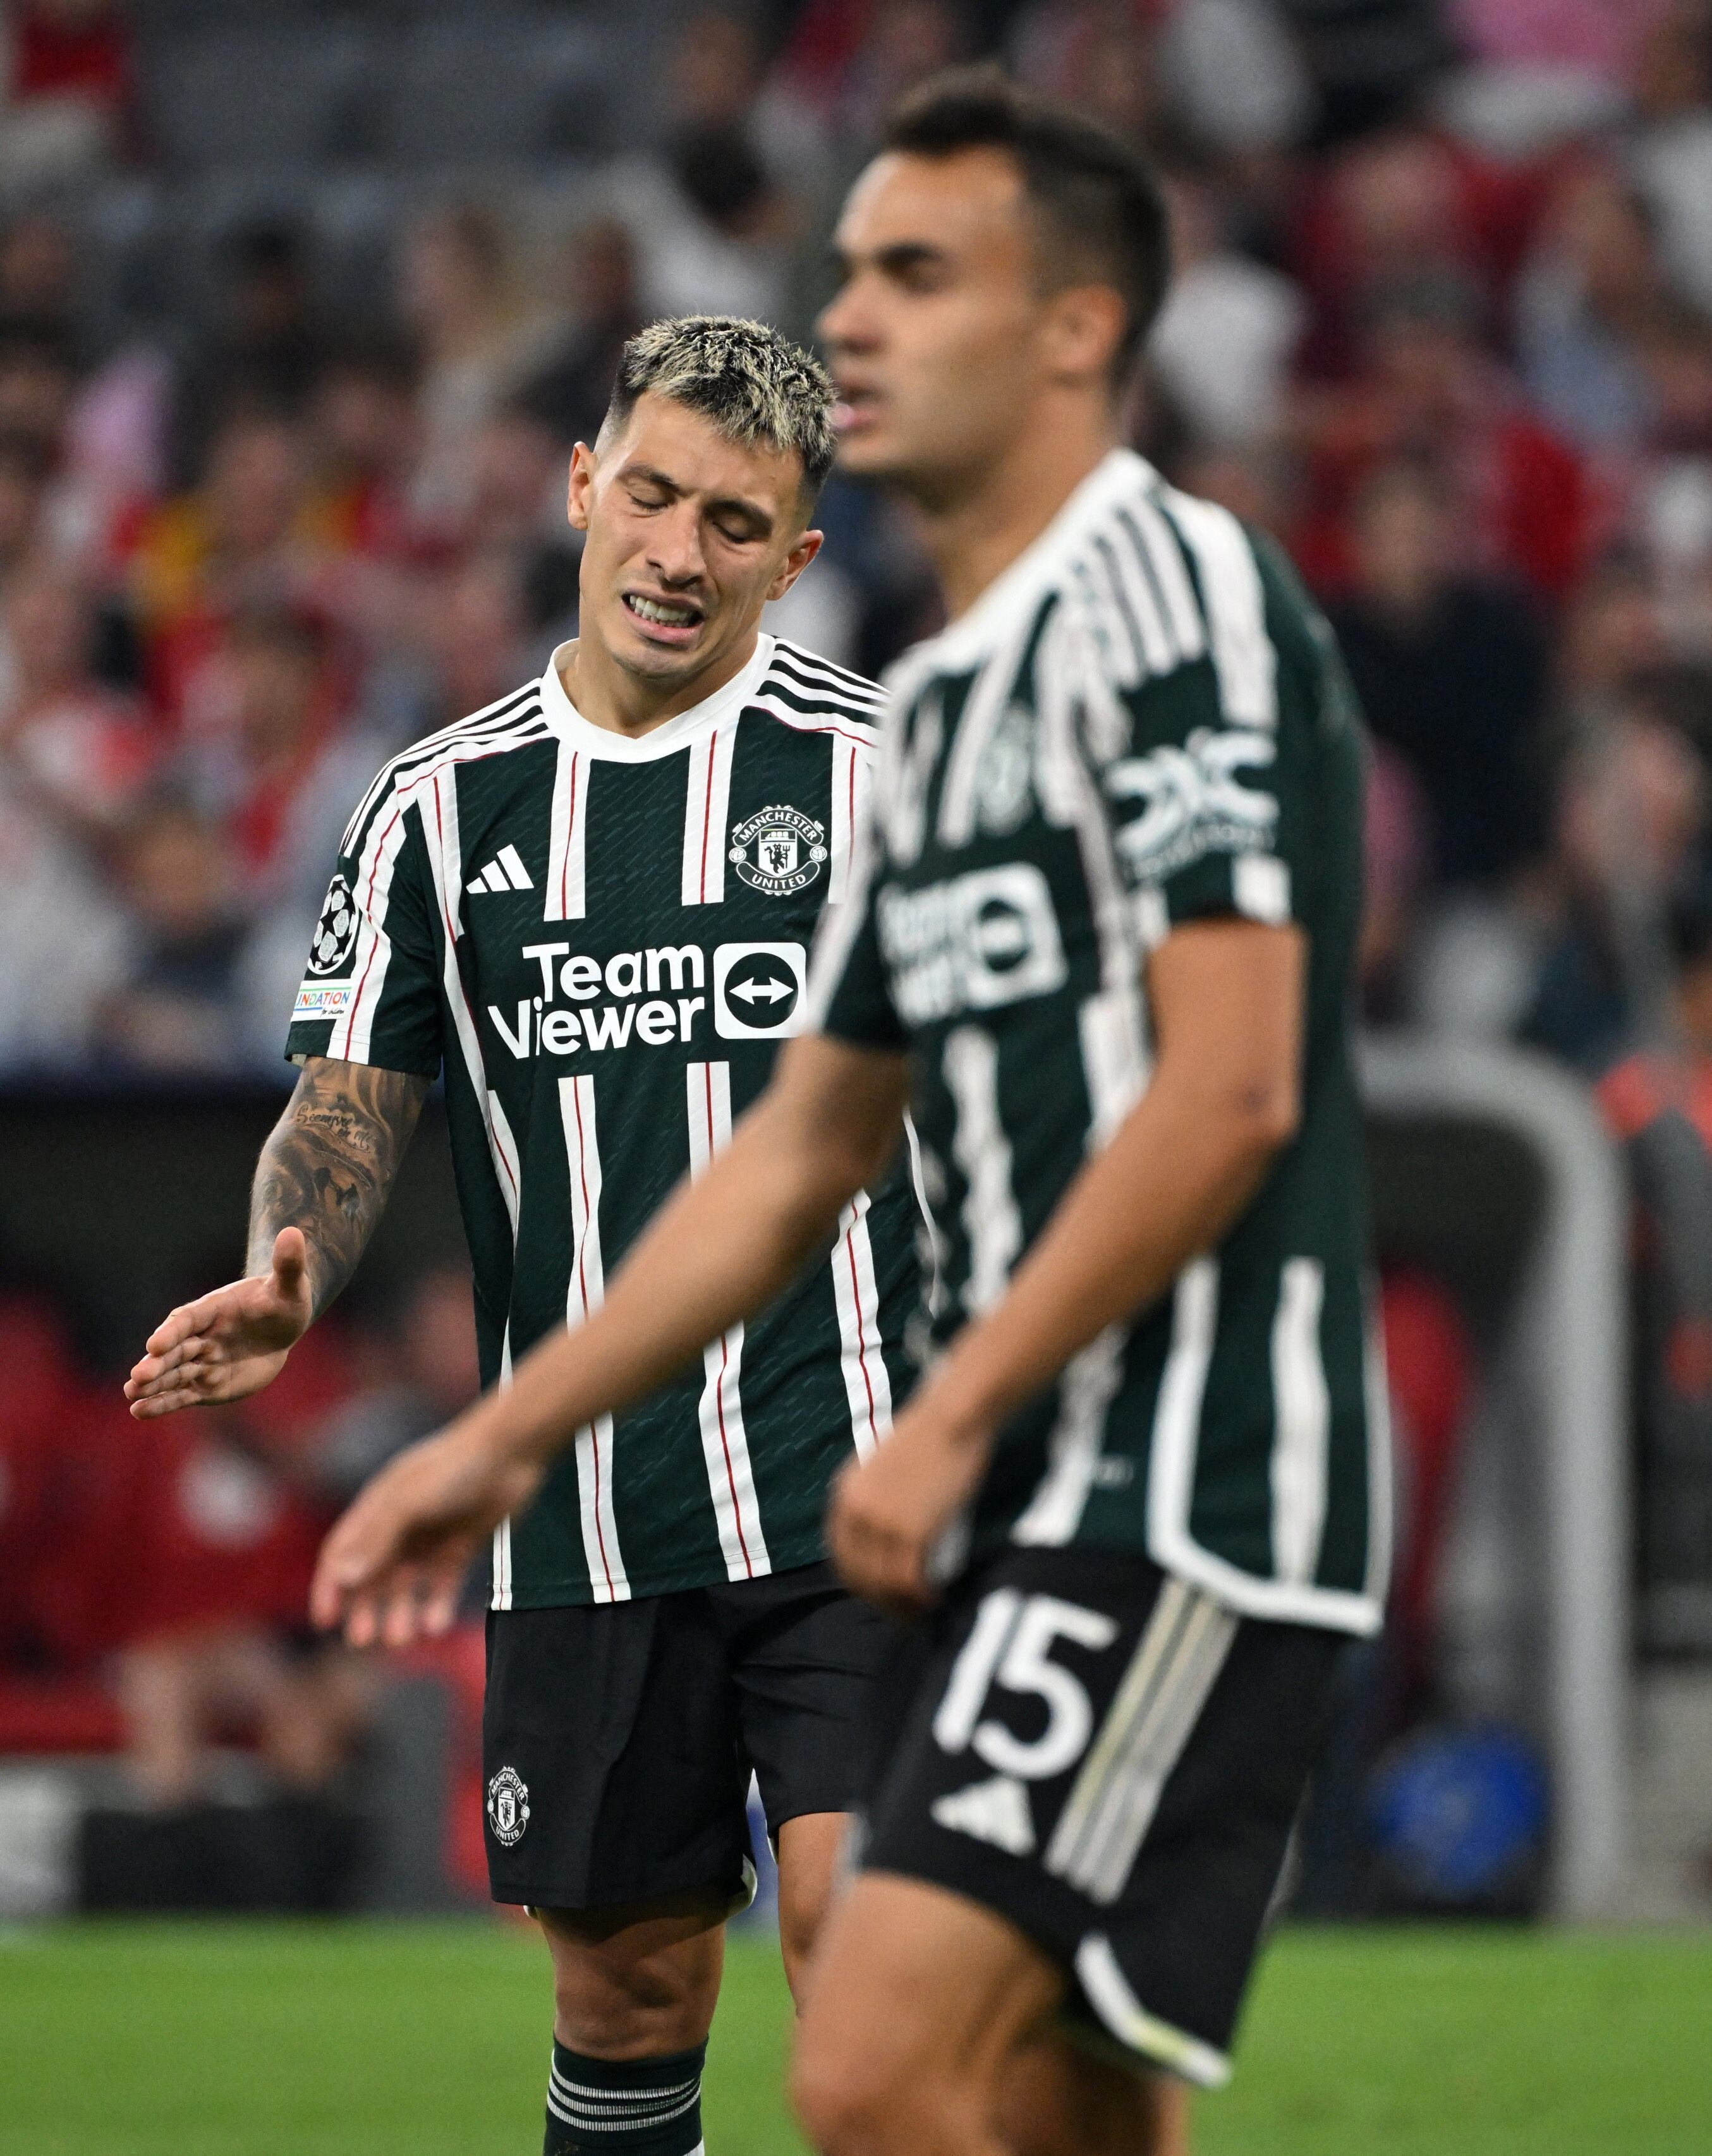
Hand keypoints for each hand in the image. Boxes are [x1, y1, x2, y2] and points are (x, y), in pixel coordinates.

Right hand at [125, 1228, 314, 1417]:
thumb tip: (294, 1231)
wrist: (282, 1326)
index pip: (187, 1320)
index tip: (155, 1344)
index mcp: (212, 1309)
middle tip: (137, 1377)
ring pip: (174, 1374)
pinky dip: (163, 1403)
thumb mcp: (290, 1285)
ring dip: (153, 1385)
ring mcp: (202, 1361)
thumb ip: (288, 1263)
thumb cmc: (283, 1300)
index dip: (172, 1332)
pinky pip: (183, 1394)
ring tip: (131, 1395)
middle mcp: (200, 1336)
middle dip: (157, 1364)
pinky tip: (140, 1411)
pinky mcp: (208, 1385)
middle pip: (174, 1351)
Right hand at [310, 1420, 544, 1647]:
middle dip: (364, 1609)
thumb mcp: (410, 1502)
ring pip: (406, 1586)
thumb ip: (377, 1538)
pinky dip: (437, 1607)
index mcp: (377, 1509)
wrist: (512, 1452)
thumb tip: (342, 1578)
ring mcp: (430, 1538)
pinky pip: (442, 1586)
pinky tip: (436, 1626)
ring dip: (399, 1613)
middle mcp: (399, 1527)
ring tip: (402, 1639)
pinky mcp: (461, 1548)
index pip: (341, 1553)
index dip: (331, 1586)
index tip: (326, 1621)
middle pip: (372, 1576)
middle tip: (362, 1639)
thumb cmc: (454, 1470)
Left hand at [826, 1400, 991, 1617]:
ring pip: (883, 1585)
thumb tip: (885, 1541)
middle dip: (880, 1602)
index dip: (860, 1582)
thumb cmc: (929, 1437)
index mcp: (843, 1496)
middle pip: (858, 1577)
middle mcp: (855, 1513)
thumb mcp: (882, 1468)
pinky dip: (920, 1598)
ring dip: (902, 1606)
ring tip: (922, 1612)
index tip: (881, 1595)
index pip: (841, 1556)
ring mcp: (881, 1523)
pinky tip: (934, 1599)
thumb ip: (874, 1501)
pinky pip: (909, 1581)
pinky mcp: (911, 1531)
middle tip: (903, 1614)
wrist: (951, 1417)